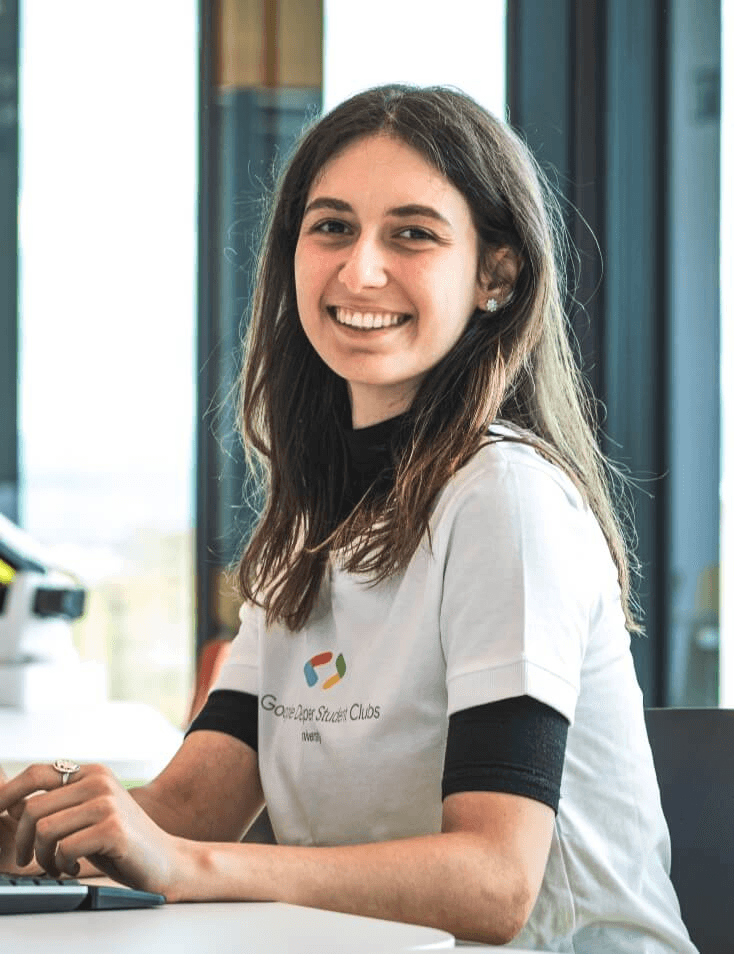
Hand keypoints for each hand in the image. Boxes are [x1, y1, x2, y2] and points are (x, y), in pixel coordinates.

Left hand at [0, 763, 181, 897]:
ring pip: (44, 829)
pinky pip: (63, 848)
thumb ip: (56, 805)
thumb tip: (10, 801)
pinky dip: (62, 865)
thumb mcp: (85, 815)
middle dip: (23, 841)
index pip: (34, 774)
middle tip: (29, 859)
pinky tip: (76, 867)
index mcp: (90, 772)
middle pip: (32, 808)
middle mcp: (98, 780)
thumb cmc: (119, 842)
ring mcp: (106, 802)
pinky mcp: (112, 827)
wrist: (164, 860)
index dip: (7, 796)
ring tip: (58, 864)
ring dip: (43, 857)